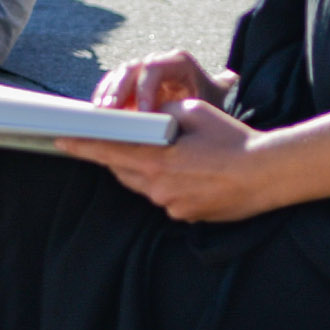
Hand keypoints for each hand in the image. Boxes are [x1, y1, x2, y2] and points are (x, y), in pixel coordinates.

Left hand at [55, 98, 278, 220]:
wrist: (268, 174)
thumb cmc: (233, 140)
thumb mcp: (195, 111)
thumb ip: (163, 114)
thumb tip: (149, 119)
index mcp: (156, 160)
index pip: (108, 152)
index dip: (83, 146)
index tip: (62, 140)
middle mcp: (158, 188)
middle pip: (123, 171)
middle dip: (119, 155)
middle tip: (120, 140)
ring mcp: (172, 206)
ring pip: (144, 185)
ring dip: (146, 169)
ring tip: (170, 154)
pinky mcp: (186, 217)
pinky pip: (165, 198)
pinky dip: (168, 184)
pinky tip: (191, 173)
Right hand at [92, 49, 223, 112]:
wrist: (211, 110)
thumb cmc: (212, 108)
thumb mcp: (208, 106)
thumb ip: (193, 107)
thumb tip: (182, 111)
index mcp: (179, 61)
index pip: (154, 68)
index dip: (144, 90)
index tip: (143, 114)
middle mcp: (158, 61)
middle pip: (131, 69)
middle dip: (119, 92)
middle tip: (112, 112)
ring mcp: (142, 70)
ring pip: (118, 76)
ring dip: (107, 94)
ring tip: (102, 114)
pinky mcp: (131, 83)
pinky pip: (112, 85)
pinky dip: (104, 98)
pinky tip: (99, 114)